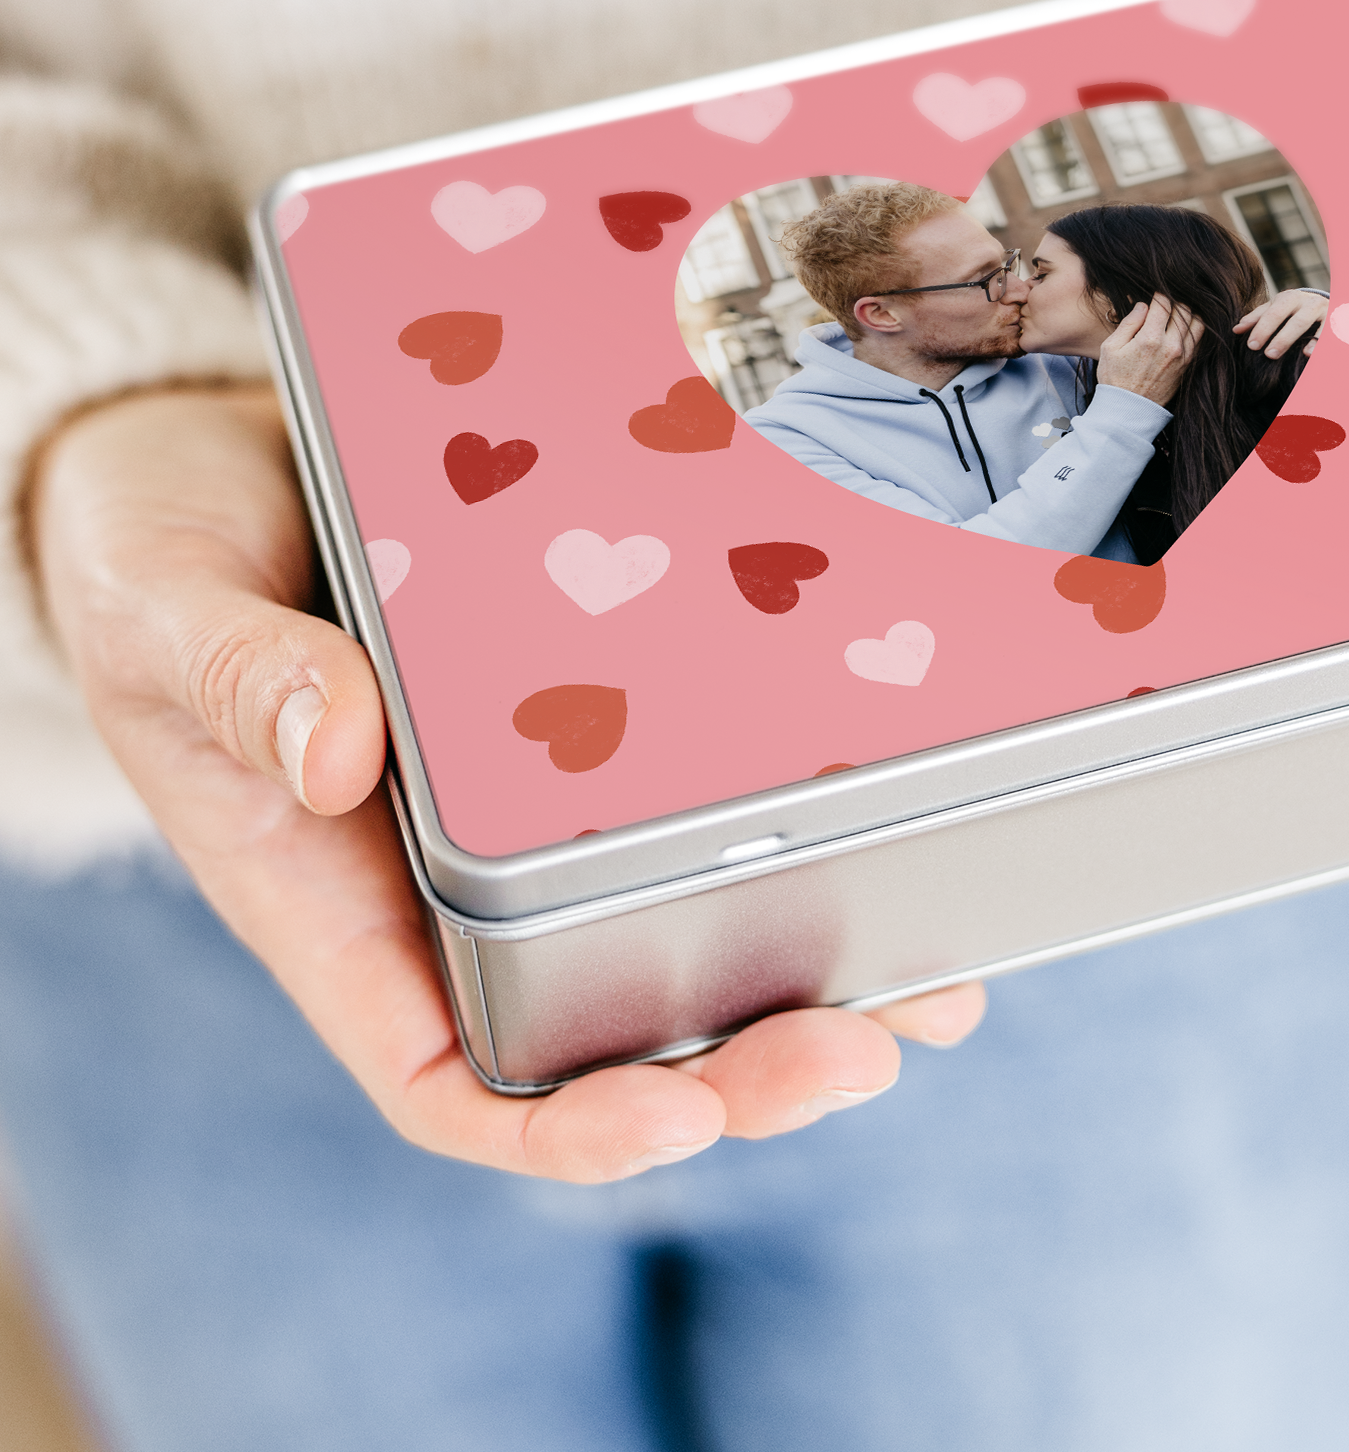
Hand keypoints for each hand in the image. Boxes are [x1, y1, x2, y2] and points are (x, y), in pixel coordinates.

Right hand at [29, 386, 985, 1181]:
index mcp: (343, 910)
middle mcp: (457, 886)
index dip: (570, 1132)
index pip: (455, 1083)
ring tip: (938, 978)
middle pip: (611, 1035)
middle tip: (876, 1038)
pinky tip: (903, 822)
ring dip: (813, 973)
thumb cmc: (165, 560)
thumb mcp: (170, 614)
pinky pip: (706, 796)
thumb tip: (338, 753)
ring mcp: (537, 810)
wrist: (214, 462)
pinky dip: (804, 832)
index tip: (680, 1117)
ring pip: (684, 936)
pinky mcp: (596, 719)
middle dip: (745, 1065)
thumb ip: (237, 681)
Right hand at [1096, 295, 1204, 405]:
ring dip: (1187, 312)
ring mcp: (1183, 355)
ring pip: (1196, 321)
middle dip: (1174, 301)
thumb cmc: (1115, 379)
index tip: (1154, 293)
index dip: (1159, 294)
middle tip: (1165, 301)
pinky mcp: (1188, 364)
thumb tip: (1143, 305)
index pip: (1163, 303)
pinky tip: (1184, 325)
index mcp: (1150, 338)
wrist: (1129, 410)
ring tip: (1176, 311)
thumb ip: (1129, 323)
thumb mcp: (1110, 347)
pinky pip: (1199, 338)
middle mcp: (1171, 345)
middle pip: (1183, 309)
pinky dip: (1194, 326)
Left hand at [1233, 289, 1326, 359]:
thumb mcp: (1276, 309)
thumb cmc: (1293, 309)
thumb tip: (1236, 330)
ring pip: (1317, 326)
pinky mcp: (1338, 323)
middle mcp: (1310, 303)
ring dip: (1306, 341)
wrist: (1324, 303)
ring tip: (1299, 354)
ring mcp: (1326, 312)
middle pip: (1296, 321)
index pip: (1274, 313)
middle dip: (1282, 338)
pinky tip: (1310, 355)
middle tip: (1268, 354)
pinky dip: (1321, 343)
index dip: (1263, 329)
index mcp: (1290, 298)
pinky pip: (1331, 334)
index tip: (1252, 346)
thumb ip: (1257, 318)